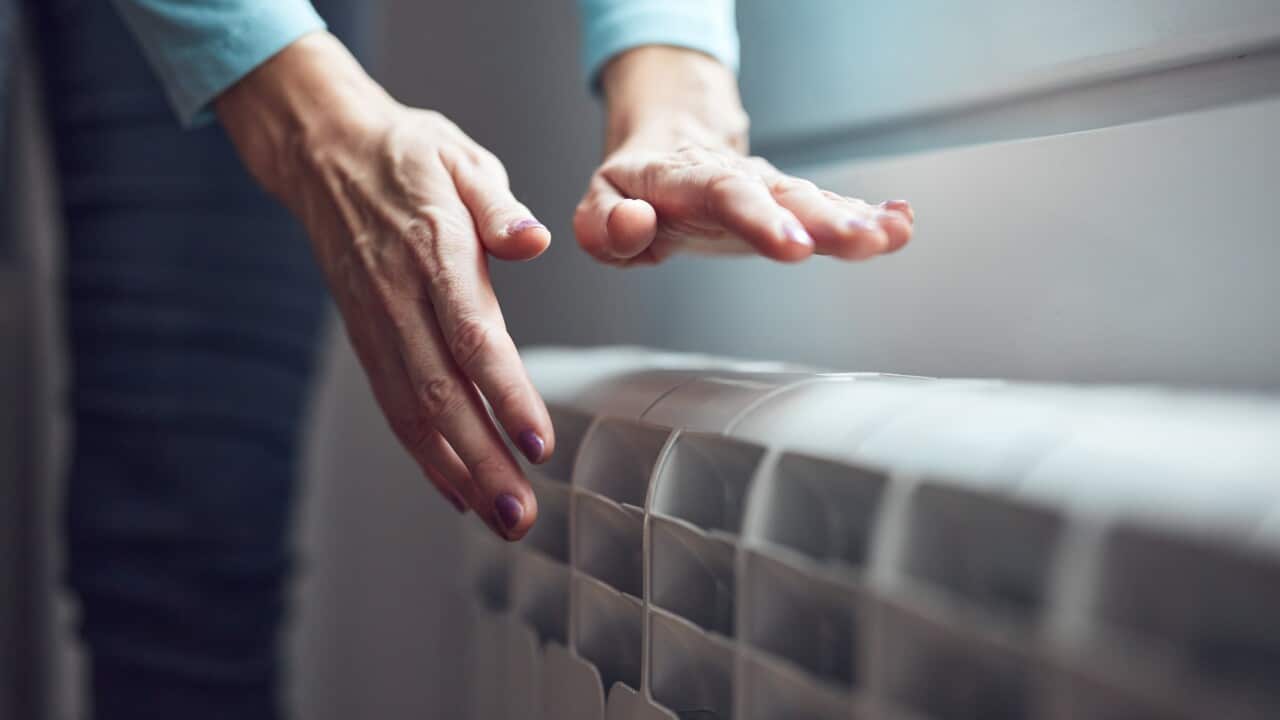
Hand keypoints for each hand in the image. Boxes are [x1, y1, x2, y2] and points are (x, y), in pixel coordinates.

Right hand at [216, 33, 551, 539]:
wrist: (324, 153)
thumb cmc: (406, 153)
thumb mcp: (460, 155)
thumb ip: (497, 204)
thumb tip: (532, 240)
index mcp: (431, 249)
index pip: (471, 334)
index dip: (505, 393)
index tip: (538, 442)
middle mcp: (398, 295)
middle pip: (441, 393)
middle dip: (483, 461)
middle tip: (522, 513)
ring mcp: (375, 322)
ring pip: (413, 411)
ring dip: (458, 472)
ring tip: (499, 519)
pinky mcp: (365, 337)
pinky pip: (393, 405)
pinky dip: (425, 454)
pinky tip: (457, 489)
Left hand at [575, 47, 913, 264]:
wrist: (667, 149)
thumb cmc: (633, 189)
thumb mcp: (597, 206)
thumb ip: (605, 225)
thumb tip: (637, 224)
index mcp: (686, 181)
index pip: (724, 196)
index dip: (761, 220)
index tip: (795, 247)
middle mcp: (735, 180)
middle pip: (783, 196)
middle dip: (824, 221)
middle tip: (859, 241)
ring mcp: (767, 191)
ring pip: (813, 201)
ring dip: (855, 220)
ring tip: (892, 234)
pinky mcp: (788, 206)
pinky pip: (830, 207)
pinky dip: (867, 216)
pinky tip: (900, 225)